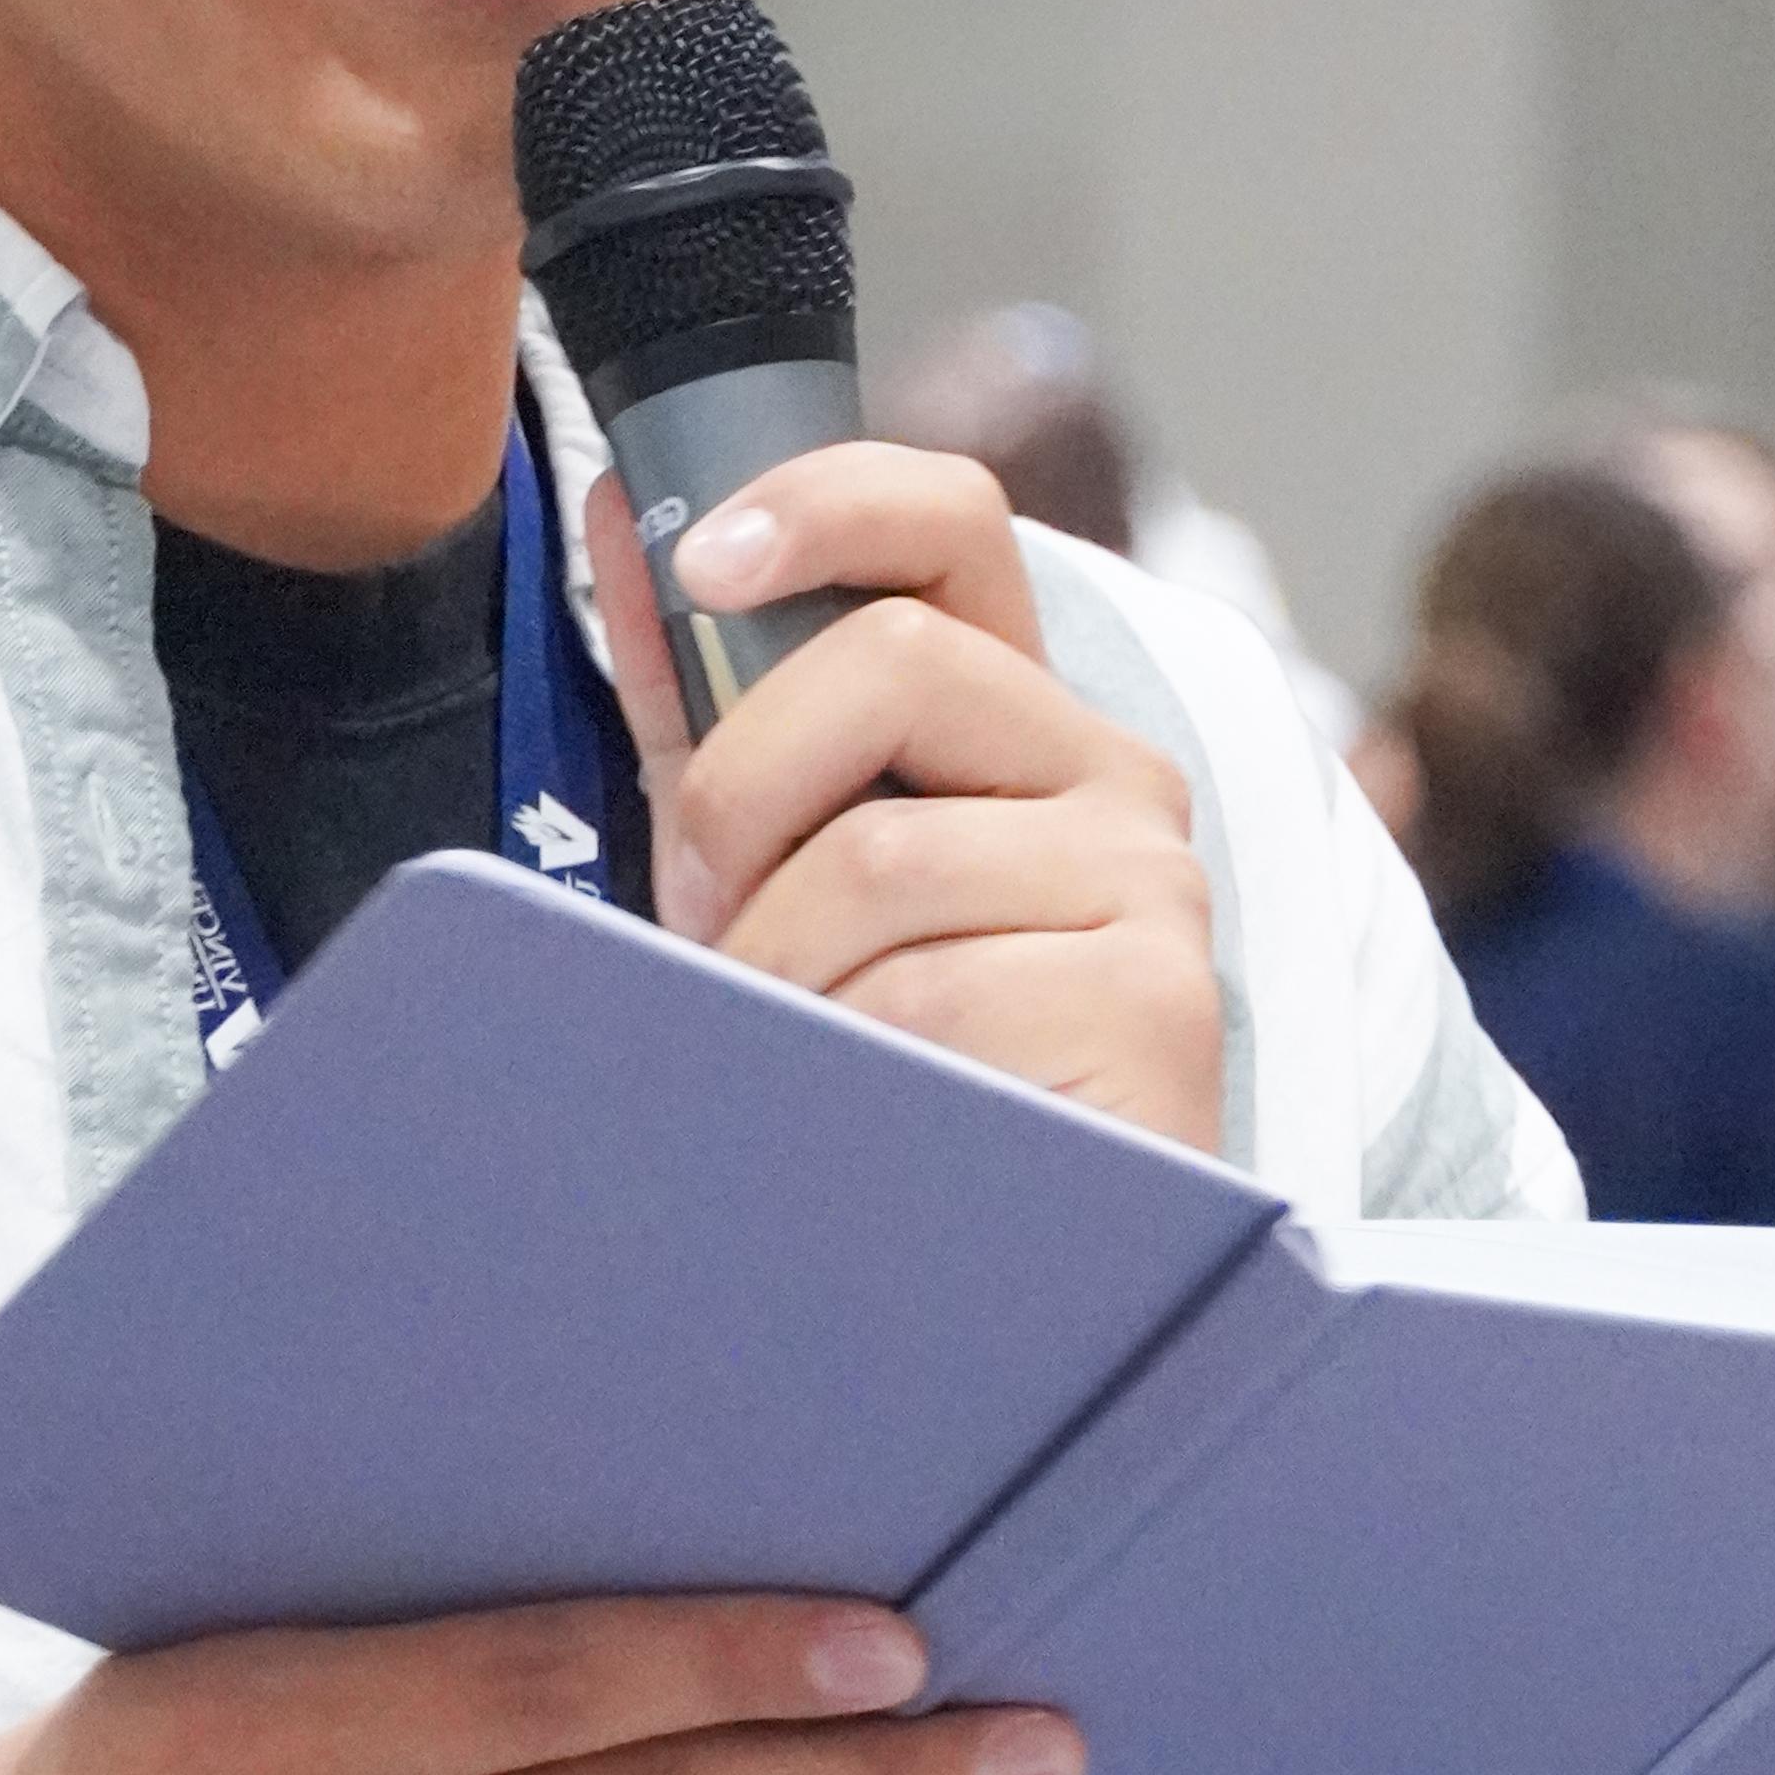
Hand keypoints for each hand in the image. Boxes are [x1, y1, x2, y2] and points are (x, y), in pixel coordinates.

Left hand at [583, 440, 1225, 1148]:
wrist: (994, 1272)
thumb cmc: (875, 1063)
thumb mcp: (767, 866)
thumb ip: (709, 711)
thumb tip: (619, 520)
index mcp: (1016, 723)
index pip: (948, 523)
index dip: (820, 502)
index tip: (697, 558)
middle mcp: (1109, 778)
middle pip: (894, 660)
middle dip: (745, 791)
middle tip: (709, 916)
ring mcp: (1149, 885)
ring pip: (884, 854)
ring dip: (779, 966)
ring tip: (790, 1042)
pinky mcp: (1155, 1003)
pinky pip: (931, 989)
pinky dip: (849, 1057)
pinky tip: (870, 1107)